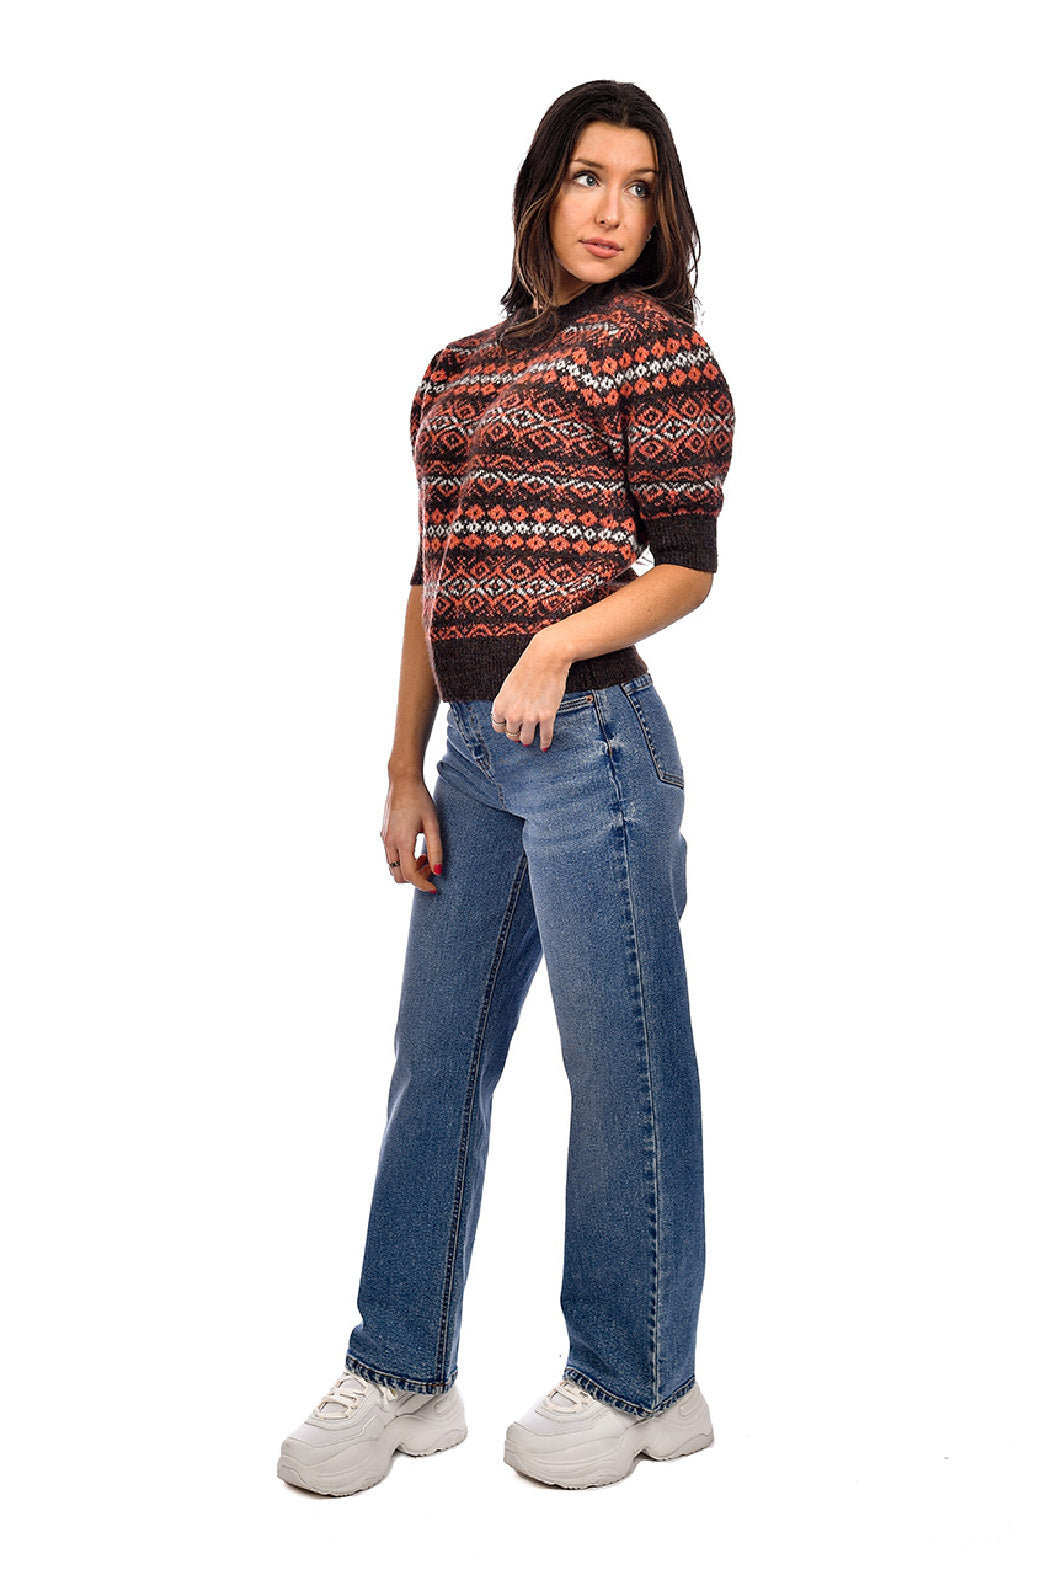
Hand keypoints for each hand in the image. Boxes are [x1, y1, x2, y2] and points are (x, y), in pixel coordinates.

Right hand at [381, 776, 442, 892]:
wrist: (402, 781)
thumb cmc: (419, 799)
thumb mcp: (433, 823)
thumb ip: (436, 849)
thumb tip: (439, 871)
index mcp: (402, 841)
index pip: (409, 875)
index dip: (423, 885)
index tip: (435, 887)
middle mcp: (389, 843)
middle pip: (398, 876)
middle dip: (415, 878)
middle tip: (430, 865)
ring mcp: (384, 839)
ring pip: (393, 868)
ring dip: (409, 869)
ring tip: (424, 856)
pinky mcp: (384, 835)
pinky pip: (391, 857)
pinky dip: (403, 861)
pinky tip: (415, 848)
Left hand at [490, 629, 571, 750]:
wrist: (547, 658)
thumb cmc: (528, 669)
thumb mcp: (509, 686)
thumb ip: (506, 704)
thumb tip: (509, 721)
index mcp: (501, 705)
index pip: (497, 727)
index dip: (505, 726)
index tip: (512, 725)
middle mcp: (513, 714)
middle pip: (511, 735)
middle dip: (517, 733)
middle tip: (523, 729)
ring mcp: (530, 716)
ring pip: (526, 740)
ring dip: (529, 739)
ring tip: (533, 735)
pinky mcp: (546, 716)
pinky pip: (545, 737)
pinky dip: (545, 743)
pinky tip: (544, 746)